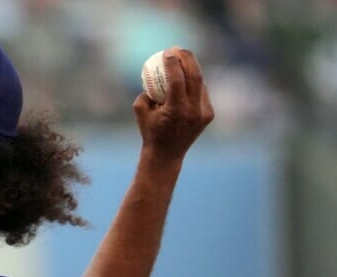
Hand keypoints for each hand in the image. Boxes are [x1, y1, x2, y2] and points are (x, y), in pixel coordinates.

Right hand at [133, 47, 214, 161]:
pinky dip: (194, 83)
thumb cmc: (149, 130)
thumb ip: (146, 89)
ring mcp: (204, 113)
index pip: (178, 80)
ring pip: (200, 83)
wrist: (166, 154)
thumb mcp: (140, 110)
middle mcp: (193, 111)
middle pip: (195, 76)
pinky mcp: (209, 114)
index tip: (167, 52)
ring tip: (182, 59)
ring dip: (191, 69)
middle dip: (187, 58)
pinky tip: (186, 76)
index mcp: (176, 110)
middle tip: (178, 49)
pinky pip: (201, 92)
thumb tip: (154, 70)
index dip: (173, 63)